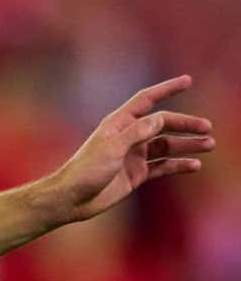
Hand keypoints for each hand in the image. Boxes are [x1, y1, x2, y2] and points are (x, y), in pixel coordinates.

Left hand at [49, 75, 214, 222]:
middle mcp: (128, 137)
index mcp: (118, 124)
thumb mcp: (112, 148)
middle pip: (162, 124)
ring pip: (166, 145)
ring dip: (187, 145)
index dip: (166, 89)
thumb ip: (136, 133)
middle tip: (207, 128)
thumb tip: (160, 118)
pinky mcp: (136, 174)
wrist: (72, 199)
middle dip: (185, 124)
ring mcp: (133, 156)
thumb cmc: (85, 171)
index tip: (187, 81)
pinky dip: (178, 165)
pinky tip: (194, 166)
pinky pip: (163, 166)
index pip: (146, 100)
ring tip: (208, 145)